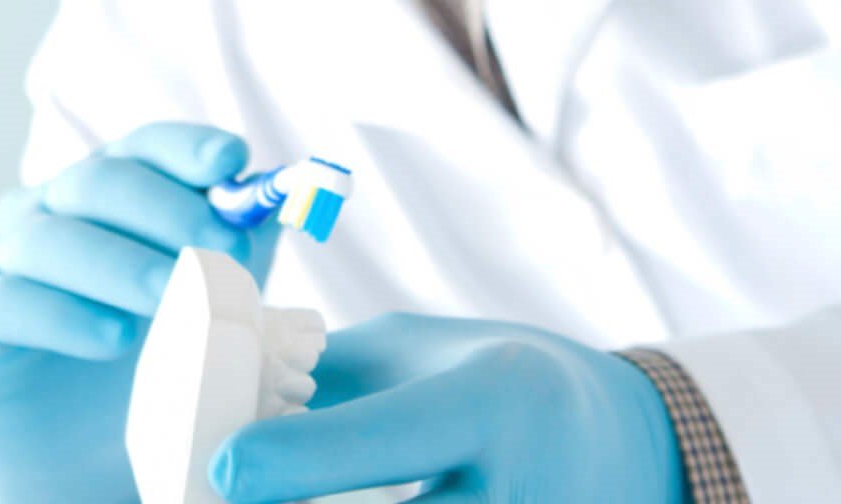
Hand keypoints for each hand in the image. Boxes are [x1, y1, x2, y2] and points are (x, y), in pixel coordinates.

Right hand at [0, 122, 278, 503]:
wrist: (80, 452)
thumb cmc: (148, 355)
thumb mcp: (208, 294)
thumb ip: (243, 242)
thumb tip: (293, 199)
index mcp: (106, 190)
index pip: (143, 147)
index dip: (185, 148)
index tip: (231, 162)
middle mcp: (49, 210)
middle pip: (99, 182)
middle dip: (165, 209)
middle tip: (221, 245)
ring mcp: (2, 263)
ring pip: (51, 240)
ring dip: (117, 262)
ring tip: (169, 295)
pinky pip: (9, 305)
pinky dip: (63, 315)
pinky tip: (112, 337)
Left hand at [207, 313, 684, 503]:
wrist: (621, 448)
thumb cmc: (502, 382)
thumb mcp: (424, 352)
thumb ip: (327, 378)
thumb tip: (219, 407)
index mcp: (492, 398)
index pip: (383, 439)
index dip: (293, 461)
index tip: (224, 465)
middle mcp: (513, 488)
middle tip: (228, 498)